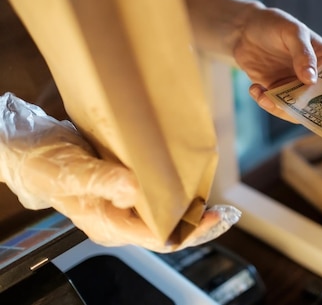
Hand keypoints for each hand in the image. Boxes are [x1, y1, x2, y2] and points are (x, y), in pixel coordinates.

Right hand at [0, 93, 239, 252]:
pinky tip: (189, 175)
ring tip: (212, 190)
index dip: (191, 230)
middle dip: (197, 219)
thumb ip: (101, 181)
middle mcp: (121, 219)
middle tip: (226, 207)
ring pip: (165, 210)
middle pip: (168, 228)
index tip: (215, 216)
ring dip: (189, 202)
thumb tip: (133, 188)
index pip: (160, 238)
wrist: (30, 149)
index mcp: (110, 225)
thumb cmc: (44, 165)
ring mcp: (124, 203)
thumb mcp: (70, 173)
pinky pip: (157, 191)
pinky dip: (175, 185)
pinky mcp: (126, 185)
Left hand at [234, 5, 321, 122]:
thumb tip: (311, 80)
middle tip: (284, 103)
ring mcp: (297, 86)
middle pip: (319, 103)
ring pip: (297, 110)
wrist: (245, 28)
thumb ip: (303, 54)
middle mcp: (315, 77)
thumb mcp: (293, 32)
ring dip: (279, 108)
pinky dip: (266, 103)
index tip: (319, 105)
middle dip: (302, 108)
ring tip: (263, 95)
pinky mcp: (279, 91)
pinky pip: (277, 106)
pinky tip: (255, 89)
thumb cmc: (275, 23)